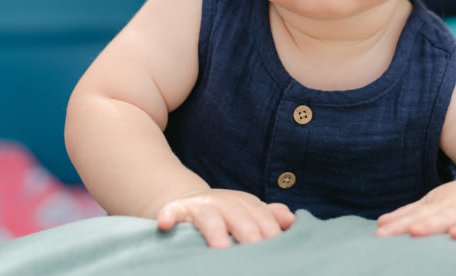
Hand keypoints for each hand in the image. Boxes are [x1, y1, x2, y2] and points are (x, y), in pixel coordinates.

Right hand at [156, 189, 294, 248]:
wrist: (189, 201)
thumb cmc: (226, 215)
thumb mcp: (248, 213)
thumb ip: (269, 217)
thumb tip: (291, 219)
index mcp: (246, 204)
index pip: (262, 218)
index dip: (270, 233)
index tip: (278, 249)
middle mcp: (224, 202)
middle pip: (240, 218)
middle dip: (249, 234)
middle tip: (256, 253)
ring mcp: (200, 205)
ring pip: (209, 216)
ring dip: (215, 230)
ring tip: (221, 248)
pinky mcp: (176, 209)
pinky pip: (171, 211)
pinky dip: (168, 216)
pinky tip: (165, 225)